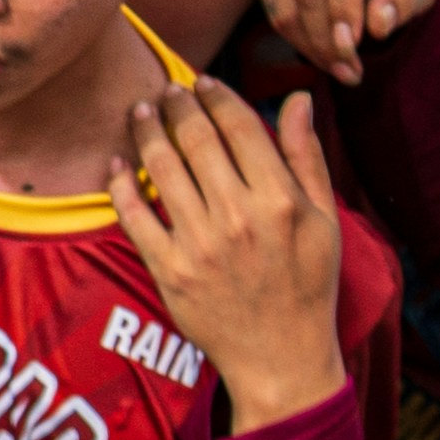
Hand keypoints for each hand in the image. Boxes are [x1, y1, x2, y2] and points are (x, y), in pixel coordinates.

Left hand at [107, 86, 351, 432]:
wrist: (281, 356)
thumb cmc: (307, 283)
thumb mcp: (324, 220)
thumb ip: (307, 156)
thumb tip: (300, 98)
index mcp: (281, 201)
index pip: (240, 128)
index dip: (217, 97)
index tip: (203, 83)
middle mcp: (239, 218)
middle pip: (195, 140)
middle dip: (177, 105)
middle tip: (167, 91)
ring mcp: (199, 245)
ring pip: (160, 169)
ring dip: (146, 132)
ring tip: (141, 113)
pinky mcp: (168, 270)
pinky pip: (134, 215)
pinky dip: (120, 184)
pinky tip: (116, 163)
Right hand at [251, 0, 439, 83]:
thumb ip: (404, 1)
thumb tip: (378, 25)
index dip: (345, 8)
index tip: (353, 48)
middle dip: (326, 37)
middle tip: (347, 71)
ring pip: (287, 0)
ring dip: (309, 43)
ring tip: (337, 68)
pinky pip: (271, 3)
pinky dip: (292, 34)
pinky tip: (317, 50)